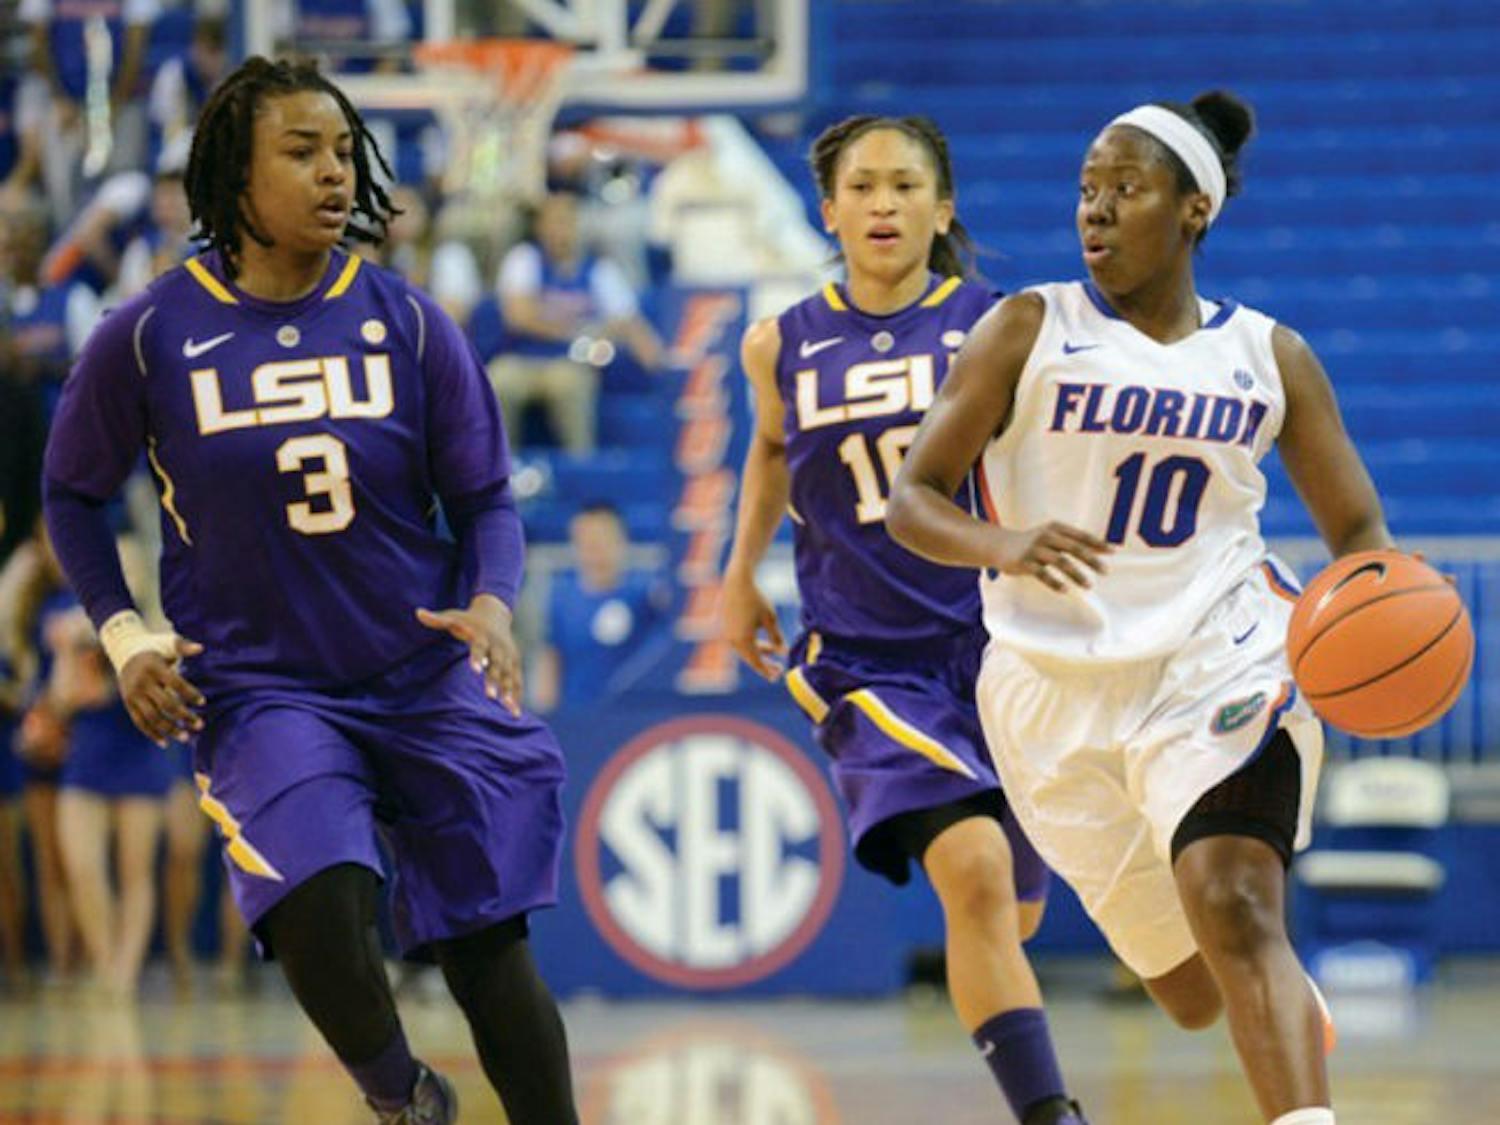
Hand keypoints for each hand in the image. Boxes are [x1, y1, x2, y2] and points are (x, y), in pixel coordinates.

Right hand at [119, 636, 205, 746]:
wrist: (125, 652)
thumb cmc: (155, 647)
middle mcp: (142, 683)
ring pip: (152, 717)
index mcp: (154, 667)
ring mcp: (133, 695)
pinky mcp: (128, 704)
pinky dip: (152, 734)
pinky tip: (165, 743)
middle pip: (165, 703)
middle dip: (184, 716)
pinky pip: (140, 722)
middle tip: (200, 725)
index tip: (203, 702)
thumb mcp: (168, 643)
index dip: (189, 693)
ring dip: (170, 729)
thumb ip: (183, 646)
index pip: (175, 683)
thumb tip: (201, 648)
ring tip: (186, 737)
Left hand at [417, 594, 521, 715]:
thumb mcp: (453, 617)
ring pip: (510, 674)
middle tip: (490, 697)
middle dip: (495, 680)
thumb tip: (418, 613)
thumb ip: (437, 619)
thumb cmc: (468, 620)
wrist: (495, 613)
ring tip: (509, 709)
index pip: (480, 646)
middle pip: (497, 664)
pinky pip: (517, 679)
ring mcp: (509, 655)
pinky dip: (518, 694)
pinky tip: (515, 711)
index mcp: (483, 635)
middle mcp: (498, 646)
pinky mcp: (515, 662)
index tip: (475, 671)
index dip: (478, 657)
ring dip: (510, 690)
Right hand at [721, 571, 786, 680]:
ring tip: (774, 650)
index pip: (757, 662)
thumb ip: (776, 637)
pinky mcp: (727, 627)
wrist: (737, 582)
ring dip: (759, 652)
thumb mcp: (770, 618)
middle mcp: (733, 640)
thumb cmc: (756, 599)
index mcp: (743, 640)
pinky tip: (763, 641)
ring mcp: (728, 634)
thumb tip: (782, 651)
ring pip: (745, 650)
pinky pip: (740, 642)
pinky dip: (752, 644)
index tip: (778, 676)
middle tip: (778, 669)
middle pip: (750, 659)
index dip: (768, 671)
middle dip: (765, 664)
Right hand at [994, 522, 1111, 591]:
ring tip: (1089, 585)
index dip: (1097, 543)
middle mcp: (1046, 536)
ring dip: (1077, 574)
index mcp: (1055, 528)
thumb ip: (1073, 541)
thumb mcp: (1051, 536)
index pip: (1081, 535)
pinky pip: (1042, 574)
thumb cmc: (1033, 543)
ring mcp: (1034, 549)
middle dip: (1091, 560)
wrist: (1000, 545)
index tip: (1113, 552)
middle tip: (1106, 571)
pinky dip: (1054, 582)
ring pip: (1060, 561)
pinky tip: (1065, 590)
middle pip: (1073, 548)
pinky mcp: (1024, 563)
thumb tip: (1102, 550)